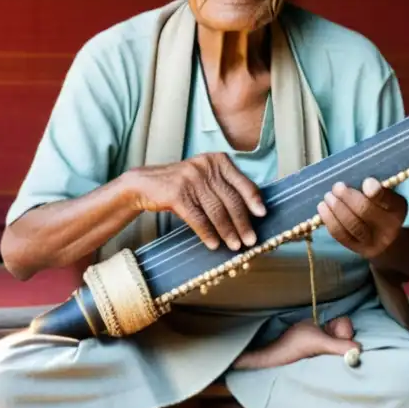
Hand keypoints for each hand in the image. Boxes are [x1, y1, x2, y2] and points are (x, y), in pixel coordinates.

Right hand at [123, 153, 265, 250]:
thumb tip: (250, 212)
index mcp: (218, 161)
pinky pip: (198, 218)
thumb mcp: (205, 176)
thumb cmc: (183, 184)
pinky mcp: (176, 195)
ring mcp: (190, 180)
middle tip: (250, 240)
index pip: (241, 182)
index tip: (262, 215)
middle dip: (243, 223)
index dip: (253, 200)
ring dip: (228, 232)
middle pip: (231, 200)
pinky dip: (207, 234)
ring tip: (235, 246)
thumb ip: (225, 186)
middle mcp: (206, 167)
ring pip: (216, 211)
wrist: (146, 183)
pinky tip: (214, 245)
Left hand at [316, 178, 406, 262]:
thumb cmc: (383, 212)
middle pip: (365, 211)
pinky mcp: (358, 250)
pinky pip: (341, 235)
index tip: (365, 182)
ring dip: (336, 208)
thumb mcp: (387, 199)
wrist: (387, 242)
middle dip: (347, 197)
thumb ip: (378, 190)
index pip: (389, 200)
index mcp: (398, 210)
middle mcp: (389, 228)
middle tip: (337, 187)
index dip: (377, 191)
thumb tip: (366, 183)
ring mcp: (373, 242)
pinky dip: (329, 220)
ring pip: (352, 225)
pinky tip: (323, 208)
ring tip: (328, 197)